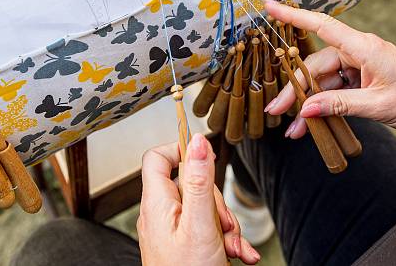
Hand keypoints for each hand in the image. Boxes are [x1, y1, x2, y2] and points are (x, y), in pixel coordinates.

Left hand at [137, 134, 260, 265]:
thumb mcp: (200, 224)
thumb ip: (200, 181)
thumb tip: (198, 141)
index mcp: (157, 204)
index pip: (157, 157)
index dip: (182, 150)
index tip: (207, 160)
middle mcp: (161, 215)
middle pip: (190, 183)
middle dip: (216, 199)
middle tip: (222, 222)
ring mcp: (172, 231)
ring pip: (205, 208)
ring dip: (226, 224)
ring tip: (231, 245)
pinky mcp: (185, 246)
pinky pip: (208, 230)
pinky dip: (226, 239)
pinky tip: (238, 254)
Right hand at [264, 0, 395, 138]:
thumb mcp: (379, 105)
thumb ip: (341, 105)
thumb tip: (306, 108)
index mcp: (364, 47)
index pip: (322, 26)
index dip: (293, 16)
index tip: (268, 6)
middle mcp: (358, 52)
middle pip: (316, 65)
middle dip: (295, 89)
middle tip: (275, 111)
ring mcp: (359, 65)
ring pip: (323, 81)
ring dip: (308, 104)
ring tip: (293, 129)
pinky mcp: (362, 78)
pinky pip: (335, 89)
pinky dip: (323, 105)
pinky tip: (311, 124)